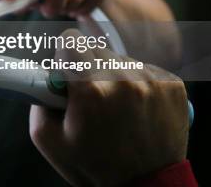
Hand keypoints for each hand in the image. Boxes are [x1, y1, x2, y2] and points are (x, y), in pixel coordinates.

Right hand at [30, 30, 189, 186]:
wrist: (146, 185)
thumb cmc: (94, 165)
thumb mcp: (47, 139)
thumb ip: (37, 98)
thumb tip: (44, 74)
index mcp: (91, 89)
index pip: (70, 39)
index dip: (64, 56)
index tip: (67, 75)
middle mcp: (124, 78)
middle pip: (95, 48)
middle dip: (87, 68)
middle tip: (90, 98)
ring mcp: (153, 80)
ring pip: (120, 58)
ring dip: (113, 76)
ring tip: (116, 108)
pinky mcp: (173, 84)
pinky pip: (145, 68)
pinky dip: (137, 83)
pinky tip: (136, 109)